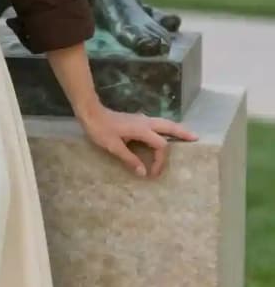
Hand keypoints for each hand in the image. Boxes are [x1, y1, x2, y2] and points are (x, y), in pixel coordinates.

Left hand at [80, 105, 198, 178]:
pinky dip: (167, 128)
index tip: (152, 173)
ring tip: (187, 135)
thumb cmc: (100, 130)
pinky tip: (166, 133)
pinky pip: (158, 123)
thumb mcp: (113, 147)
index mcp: (142, 129)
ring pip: (165, 123)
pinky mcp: (138, 120)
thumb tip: (143, 172)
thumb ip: (129, 159)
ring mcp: (142, 119)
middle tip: (196, 138)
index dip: (160, 161)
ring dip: (176, 129)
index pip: (160, 145)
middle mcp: (146, 122)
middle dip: (183, 133)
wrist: (91, 113)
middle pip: (170, 127)